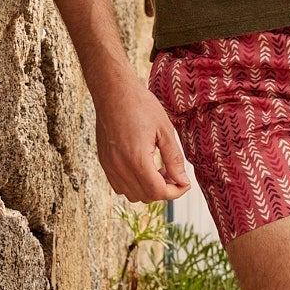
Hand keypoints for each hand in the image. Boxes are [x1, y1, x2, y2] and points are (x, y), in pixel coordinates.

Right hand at [93, 79, 190, 202]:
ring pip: (131, 194)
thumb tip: (182, 180)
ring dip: (148, 188)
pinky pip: (119, 185)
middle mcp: (119, 167)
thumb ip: (174, 158)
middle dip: (163, 190)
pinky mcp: (104, 162)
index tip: (185, 183)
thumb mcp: (165, 130)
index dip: (175, 192)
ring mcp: (109, 166)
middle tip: (173, 172)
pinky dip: (134, 184)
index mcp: (136, 159)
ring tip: (159, 168)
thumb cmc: (141, 106)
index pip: (157, 192)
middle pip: (144, 196)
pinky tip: (144, 166)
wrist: (114, 93)